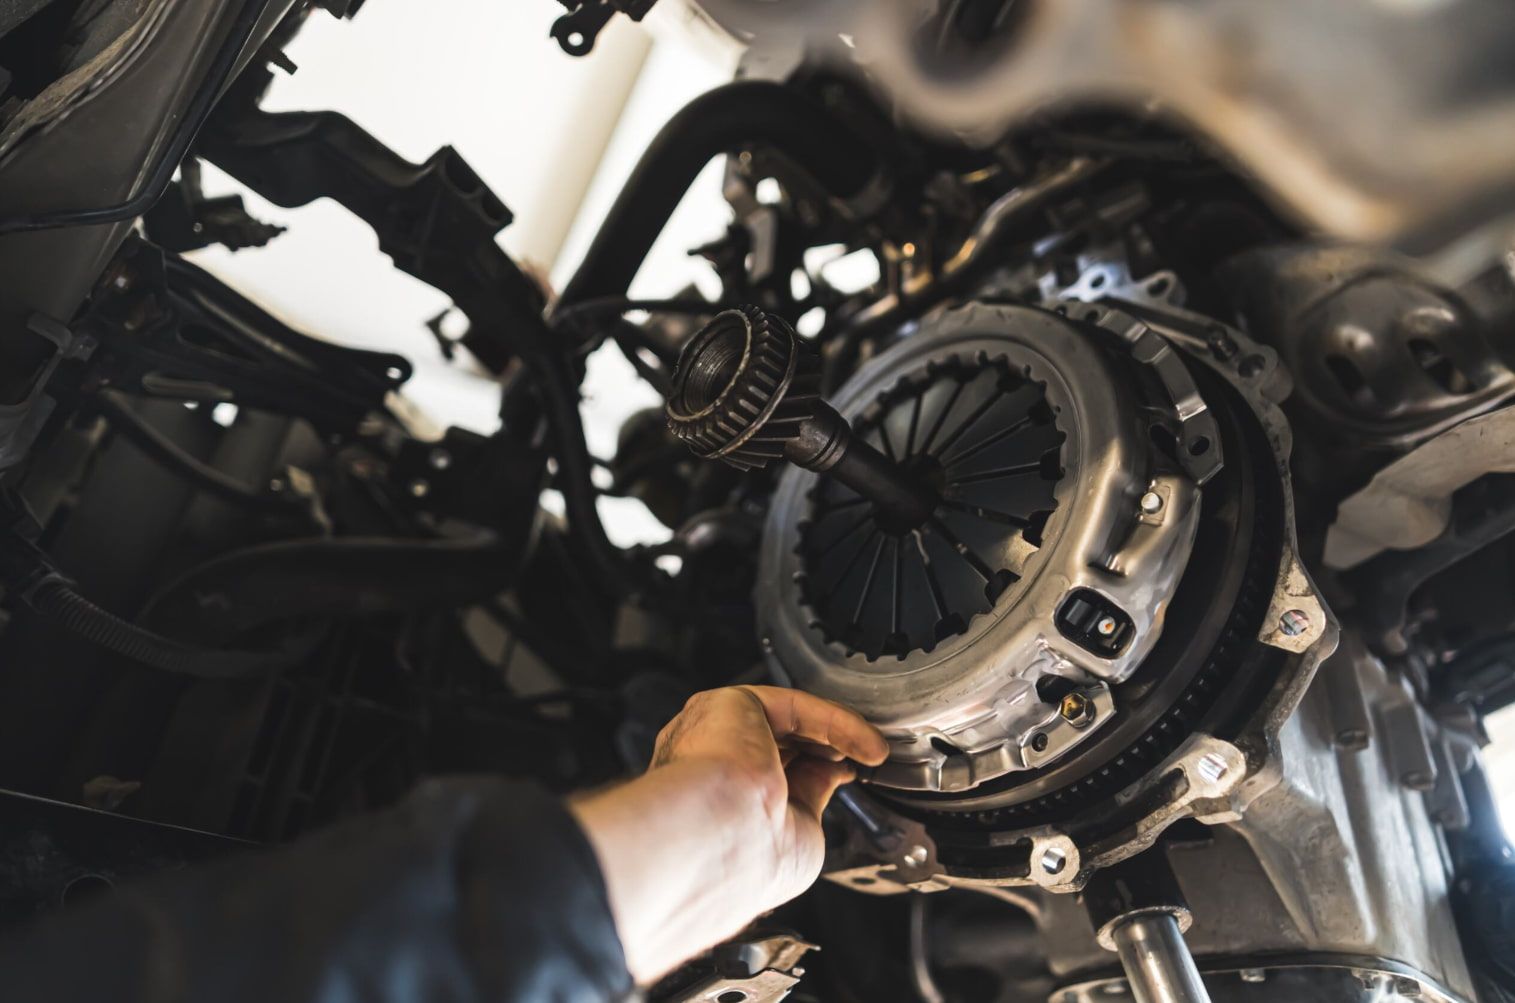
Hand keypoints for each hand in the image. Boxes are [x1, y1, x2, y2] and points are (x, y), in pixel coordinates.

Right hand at [569, 685, 888, 983]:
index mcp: (709, 803)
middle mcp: (705, 766)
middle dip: (822, 750)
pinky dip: (835, 722)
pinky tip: (865, 742)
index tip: (845, 780)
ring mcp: (714, 733)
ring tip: (872, 752)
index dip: (810, 774)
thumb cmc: (742, 861)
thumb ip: (811, 797)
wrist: (717, 841)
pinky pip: (793, 707)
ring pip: (785, 720)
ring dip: (835, 733)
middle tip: (863, 761)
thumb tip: (836, 772)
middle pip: (775, 742)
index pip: (764, 777)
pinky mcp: (731, 706)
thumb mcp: (796, 836)